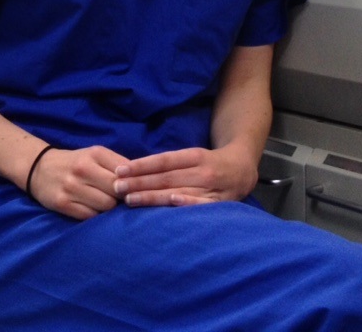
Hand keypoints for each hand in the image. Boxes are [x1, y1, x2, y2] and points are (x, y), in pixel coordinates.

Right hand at [27, 145, 130, 219]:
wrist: (40, 168)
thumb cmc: (76, 162)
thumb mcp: (96, 155)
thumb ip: (118, 165)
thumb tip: (143, 180)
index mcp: (95, 153)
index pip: (126, 172)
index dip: (133, 182)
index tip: (134, 187)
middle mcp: (83, 168)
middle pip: (117, 191)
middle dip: (122, 196)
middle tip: (119, 198)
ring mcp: (71, 187)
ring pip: (106, 206)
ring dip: (109, 207)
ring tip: (104, 202)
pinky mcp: (62, 203)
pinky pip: (90, 216)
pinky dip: (94, 215)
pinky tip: (91, 208)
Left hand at [111, 145, 258, 207]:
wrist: (244, 169)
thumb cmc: (210, 163)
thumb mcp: (192, 156)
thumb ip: (169, 165)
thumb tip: (134, 172)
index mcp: (195, 156)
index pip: (163, 161)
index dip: (141, 166)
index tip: (120, 171)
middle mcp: (203, 171)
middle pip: (166, 178)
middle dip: (139, 183)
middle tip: (116, 186)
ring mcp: (212, 188)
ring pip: (177, 191)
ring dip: (152, 196)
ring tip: (129, 199)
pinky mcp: (220, 204)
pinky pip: (201, 205)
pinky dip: (187, 203)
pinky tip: (171, 203)